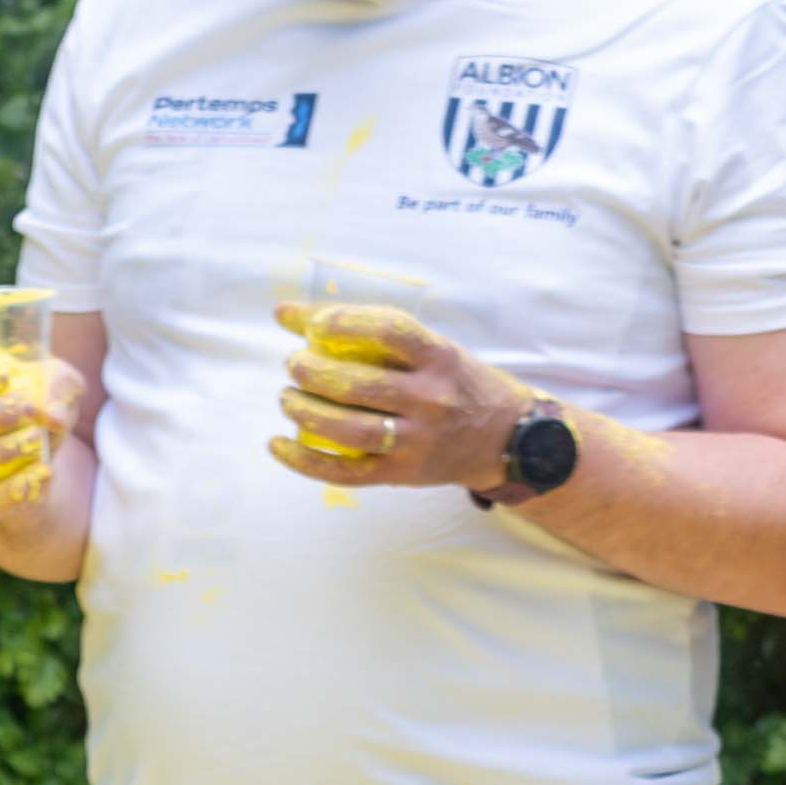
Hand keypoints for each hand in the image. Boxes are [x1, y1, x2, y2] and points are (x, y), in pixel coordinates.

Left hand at [268, 301, 540, 492]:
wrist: (507, 439)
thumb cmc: (459, 385)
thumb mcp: (432, 350)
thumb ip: (368, 332)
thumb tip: (286, 312)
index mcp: (440, 359)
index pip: (389, 330)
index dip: (343, 321)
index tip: (314, 324)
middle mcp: (431, 399)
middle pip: (357, 384)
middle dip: (310, 371)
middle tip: (294, 365)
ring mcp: (417, 440)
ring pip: (347, 429)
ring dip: (304, 411)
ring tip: (288, 398)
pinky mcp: (403, 472)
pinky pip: (346, 472)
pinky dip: (304, 460)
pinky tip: (278, 443)